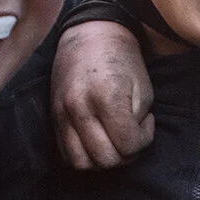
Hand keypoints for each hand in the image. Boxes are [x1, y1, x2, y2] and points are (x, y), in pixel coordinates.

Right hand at [52, 20, 153, 168]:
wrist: (91, 36)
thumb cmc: (123, 61)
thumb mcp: (142, 88)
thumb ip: (137, 122)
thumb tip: (129, 147)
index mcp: (106, 97)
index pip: (128, 146)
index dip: (143, 140)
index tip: (146, 123)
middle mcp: (79, 108)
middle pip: (106, 160)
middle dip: (125, 155)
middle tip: (131, 136)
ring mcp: (62, 114)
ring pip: (82, 163)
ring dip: (102, 160)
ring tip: (114, 142)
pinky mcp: (53, 118)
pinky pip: (66, 153)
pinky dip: (84, 155)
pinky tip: (97, 140)